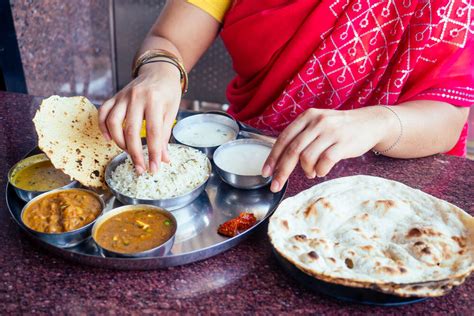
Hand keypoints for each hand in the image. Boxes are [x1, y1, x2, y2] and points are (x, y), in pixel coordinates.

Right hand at [99, 62, 181, 173]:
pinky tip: (109, 139)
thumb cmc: (168, 92)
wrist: (158, 69)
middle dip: (135, 154)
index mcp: (155, 101)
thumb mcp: (172, 111)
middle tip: (140, 169)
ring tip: (128, 152)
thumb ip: (165, 135)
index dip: (153, 153)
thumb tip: (163, 159)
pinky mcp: (114, 97)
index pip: (153, 132)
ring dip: (119, 142)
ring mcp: (123, 96)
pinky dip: (103, 127)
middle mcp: (136, 97)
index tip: (154, 168)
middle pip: (131, 130)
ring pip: (113, 122)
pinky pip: (103, 113)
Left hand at [262, 107, 395, 191]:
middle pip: (292, 150)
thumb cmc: (340, 128)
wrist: (370, 123)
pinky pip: (324, 162)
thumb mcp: (318, 124)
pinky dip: (320, 171)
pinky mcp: (343, 143)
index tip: (266, 172)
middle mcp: (317, 122)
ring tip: (311, 172)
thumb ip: (301, 137)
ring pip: (307, 158)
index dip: (273, 157)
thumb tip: (280, 161)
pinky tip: (321, 171)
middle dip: (282, 171)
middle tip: (276, 185)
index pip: (284, 138)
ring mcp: (330, 132)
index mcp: (307, 117)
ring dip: (306, 170)